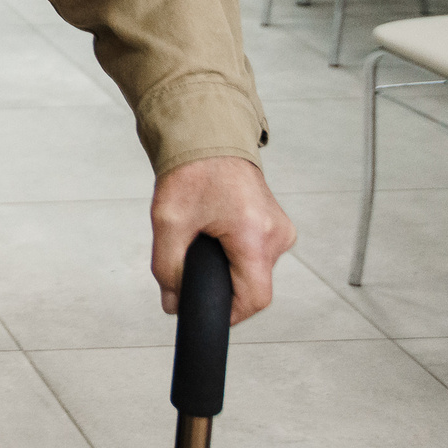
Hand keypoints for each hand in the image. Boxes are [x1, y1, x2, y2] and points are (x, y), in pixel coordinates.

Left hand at [150, 155, 295, 323]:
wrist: (206, 135)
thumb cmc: (191, 171)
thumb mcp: (168, 222)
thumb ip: (167, 268)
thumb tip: (173, 304)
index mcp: (255, 235)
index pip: (254, 298)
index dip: (228, 313)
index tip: (205, 311)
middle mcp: (277, 234)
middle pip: (252, 285)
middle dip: (221, 283)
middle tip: (193, 261)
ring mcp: (280, 229)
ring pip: (254, 269)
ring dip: (227, 266)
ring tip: (203, 238)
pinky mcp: (276, 224)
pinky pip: (256, 253)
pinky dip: (234, 252)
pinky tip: (216, 233)